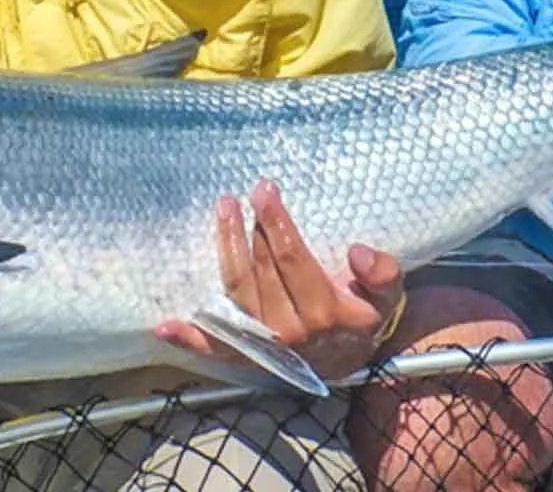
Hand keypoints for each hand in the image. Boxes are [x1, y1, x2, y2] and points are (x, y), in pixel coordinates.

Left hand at [155, 179, 404, 380]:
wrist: (353, 361)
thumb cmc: (365, 317)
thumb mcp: (388, 297)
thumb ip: (382, 275)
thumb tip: (358, 252)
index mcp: (322, 313)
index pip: (291, 259)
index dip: (276, 223)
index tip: (264, 190)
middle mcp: (289, 332)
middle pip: (260, 270)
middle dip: (251, 228)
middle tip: (245, 193)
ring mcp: (265, 347)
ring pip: (236, 292)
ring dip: (225, 249)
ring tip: (224, 210)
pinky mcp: (247, 357)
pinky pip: (216, 348)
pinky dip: (189, 339)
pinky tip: (164, 326)